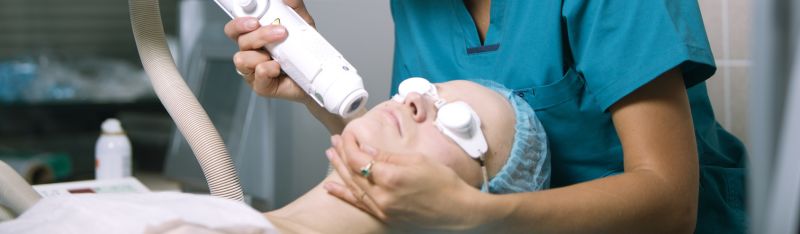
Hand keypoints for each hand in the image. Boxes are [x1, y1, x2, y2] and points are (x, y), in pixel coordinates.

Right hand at [222, 0, 314, 102]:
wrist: (318, 76)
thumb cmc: (304, 51)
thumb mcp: (302, 24)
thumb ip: (293, 7)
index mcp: (254, 36)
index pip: (235, 27)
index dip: (238, 21)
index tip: (253, 19)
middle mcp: (251, 52)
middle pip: (239, 39)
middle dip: (259, 34)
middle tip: (279, 32)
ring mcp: (253, 70)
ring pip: (242, 58)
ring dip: (262, 53)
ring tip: (280, 55)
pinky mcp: (261, 85)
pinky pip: (257, 74)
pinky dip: (269, 69)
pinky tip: (279, 68)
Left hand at [324, 133, 484, 229]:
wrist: (457, 211)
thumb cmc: (444, 183)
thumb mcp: (418, 160)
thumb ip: (388, 156)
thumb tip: (366, 148)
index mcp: (391, 177)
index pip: (359, 158)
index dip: (349, 144)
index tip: (346, 134)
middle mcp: (382, 195)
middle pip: (353, 171)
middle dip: (342, 153)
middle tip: (335, 140)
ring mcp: (382, 209)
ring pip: (352, 187)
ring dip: (339, 170)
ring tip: (331, 155)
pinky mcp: (385, 217)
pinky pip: (358, 204)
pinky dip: (343, 194)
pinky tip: (330, 186)